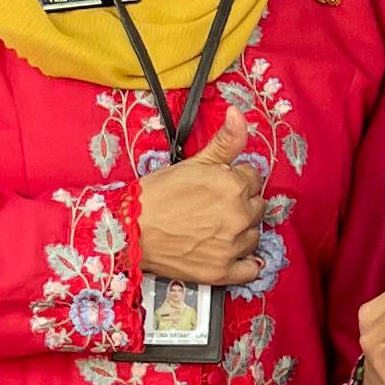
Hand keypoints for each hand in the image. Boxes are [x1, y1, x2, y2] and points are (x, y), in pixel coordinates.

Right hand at [137, 111, 266, 286]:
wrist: (128, 230)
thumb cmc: (157, 195)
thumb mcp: (193, 161)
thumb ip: (225, 140)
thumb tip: (237, 113)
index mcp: (235, 186)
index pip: (254, 178)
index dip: (236, 179)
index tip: (218, 186)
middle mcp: (239, 216)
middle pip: (257, 207)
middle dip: (240, 204)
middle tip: (213, 207)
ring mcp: (231, 246)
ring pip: (254, 235)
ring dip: (241, 231)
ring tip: (214, 228)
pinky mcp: (222, 271)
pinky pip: (251, 269)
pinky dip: (246, 263)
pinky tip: (231, 253)